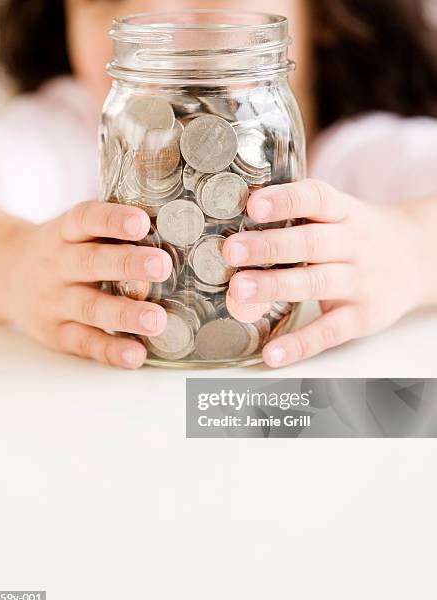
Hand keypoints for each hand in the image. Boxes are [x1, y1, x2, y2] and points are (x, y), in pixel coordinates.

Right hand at [7, 201, 171, 368]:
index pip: (86, 219)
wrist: (5, 275)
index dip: (112, 220)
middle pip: (91, 263)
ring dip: (125, 314)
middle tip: (161, 266)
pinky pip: (84, 343)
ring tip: (156, 320)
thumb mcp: (72, 230)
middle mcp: (58, 265)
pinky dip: (110, 351)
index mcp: (64, 233)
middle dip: (127, 264)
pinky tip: (136, 355)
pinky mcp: (56, 333)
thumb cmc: (60, 250)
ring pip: (90, 307)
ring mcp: (55, 301)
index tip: (140, 222)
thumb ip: (109, 228)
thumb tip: (170, 224)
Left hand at [223, 179, 422, 367]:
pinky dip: (299, 345)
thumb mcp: (341, 213)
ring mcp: (359, 282)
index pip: (316, 199)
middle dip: (269, 247)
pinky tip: (271, 353)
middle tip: (231, 250)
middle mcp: (354, 244)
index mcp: (344, 213)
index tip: (253, 205)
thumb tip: (236, 220)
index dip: (285, 201)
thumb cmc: (359, 236)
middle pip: (310, 243)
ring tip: (238, 290)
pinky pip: (328, 332)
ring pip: (315, 283)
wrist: (416, 260)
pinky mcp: (361, 318)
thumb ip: (300, 214)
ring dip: (275, 286)